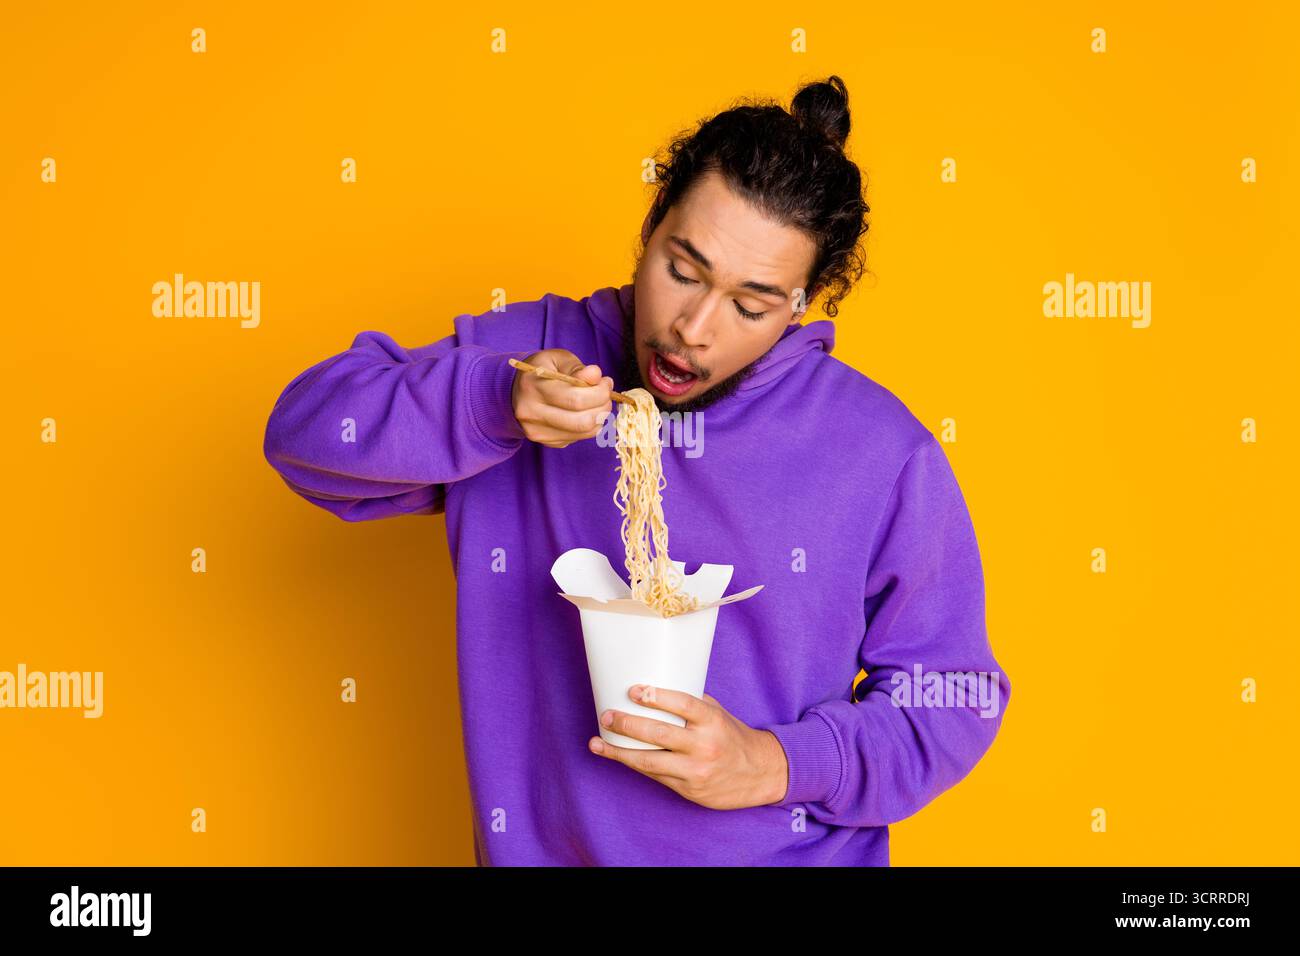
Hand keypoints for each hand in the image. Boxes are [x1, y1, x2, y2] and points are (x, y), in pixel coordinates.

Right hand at [511, 348, 613, 447]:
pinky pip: (578, 438)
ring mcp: (537, 431)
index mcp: (533, 387)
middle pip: (581, 421)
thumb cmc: (543, 370)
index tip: (606, 383)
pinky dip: (590, 426)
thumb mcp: (558, 359)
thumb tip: (596, 375)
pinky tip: (586, 412)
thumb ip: (577, 368)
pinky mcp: (545, 442)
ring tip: (599, 403)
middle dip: (603, 407)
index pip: (575, 399)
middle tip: (606, 394)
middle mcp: (531, 413)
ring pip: (583, 432)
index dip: (599, 392)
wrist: (517, 390)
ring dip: (600, 417)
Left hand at [588, 684, 790, 809]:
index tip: (634, 690)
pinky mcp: (689, 790)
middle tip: (607, 715)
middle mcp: (704, 746)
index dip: (657, 697)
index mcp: (712, 721)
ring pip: (650, 761)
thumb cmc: (731, 736)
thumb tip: (652, 689)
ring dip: (620, 751)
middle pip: (660, 734)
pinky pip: (655, 776)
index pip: (683, 705)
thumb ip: (690, 704)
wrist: (760, 773)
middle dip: (628, 725)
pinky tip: (616, 756)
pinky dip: (633, 764)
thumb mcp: (717, 713)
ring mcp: (696, 771)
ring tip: (598, 741)